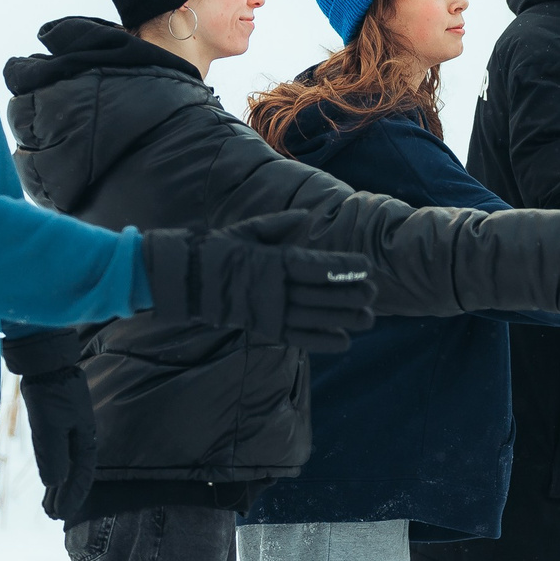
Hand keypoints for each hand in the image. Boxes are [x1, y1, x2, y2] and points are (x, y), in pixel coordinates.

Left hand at [0, 332, 96, 522]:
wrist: (45, 359)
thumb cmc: (49, 391)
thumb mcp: (49, 425)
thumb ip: (53, 454)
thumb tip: (54, 482)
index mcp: (84, 438)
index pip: (81, 476)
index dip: (71, 497)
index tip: (59, 516)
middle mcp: (80, 436)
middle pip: (75, 472)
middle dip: (65, 495)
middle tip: (52, 516)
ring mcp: (70, 428)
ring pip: (66, 463)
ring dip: (58, 485)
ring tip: (48, 503)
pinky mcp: (57, 421)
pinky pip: (58, 453)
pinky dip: (54, 468)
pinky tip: (48, 475)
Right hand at [143, 214, 375, 352]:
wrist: (185, 280)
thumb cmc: (219, 249)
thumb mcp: (247, 230)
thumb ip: (279, 225)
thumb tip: (305, 218)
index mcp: (272, 260)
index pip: (315, 264)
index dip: (343, 267)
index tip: (367, 267)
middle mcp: (272, 287)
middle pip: (320, 293)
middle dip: (350, 294)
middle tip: (374, 294)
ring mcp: (268, 310)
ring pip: (313, 317)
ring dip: (343, 320)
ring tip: (368, 319)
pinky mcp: (263, 328)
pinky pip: (297, 337)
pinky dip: (321, 341)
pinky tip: (343, 342)